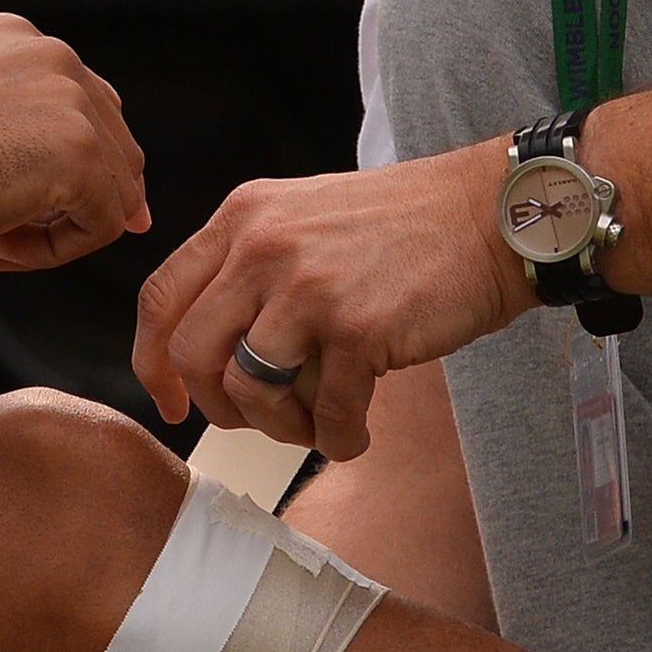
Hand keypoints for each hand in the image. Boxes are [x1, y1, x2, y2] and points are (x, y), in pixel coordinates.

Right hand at [0, 13, 150, 264]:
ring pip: (112, 192)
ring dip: (51, 233)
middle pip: (114, 149)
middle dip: (63, 206)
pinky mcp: (80, 156)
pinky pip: (101, 226)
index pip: (85, 108)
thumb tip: (60, 183)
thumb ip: (1, 125)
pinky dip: (49, 254)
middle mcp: (57, 57)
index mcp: (21, 39)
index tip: (14, 214)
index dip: (66, 173)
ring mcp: (73, 103)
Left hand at [130, 138, 536, 460]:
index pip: (159, 299)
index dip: (152, 363)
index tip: (169, 400)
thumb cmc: (404, 226)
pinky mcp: (359, 326)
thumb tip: (202, 347)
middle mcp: (263, 245)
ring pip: (248, 388)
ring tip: (312, 425)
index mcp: (241, 217)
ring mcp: (308, 285)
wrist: (498, 212)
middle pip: (192, 353)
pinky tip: (353, 436)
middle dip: (215, 404)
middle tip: (253, 420)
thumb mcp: (303, 215)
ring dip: (276, 426)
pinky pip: (327, 411)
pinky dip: (337, 438)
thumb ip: (247, 265)